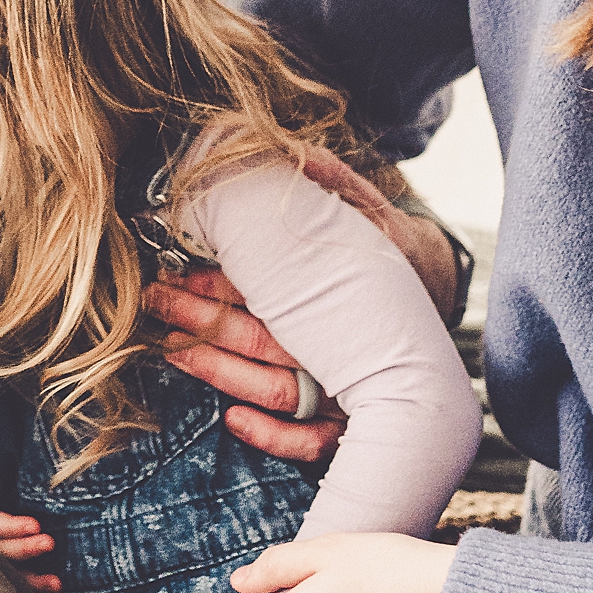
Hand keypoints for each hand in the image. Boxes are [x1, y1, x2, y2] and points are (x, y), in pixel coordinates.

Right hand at [0, 451, 59, 591]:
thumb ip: (2, 459)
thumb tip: (34, 461)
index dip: (7, 525)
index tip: (35, 524)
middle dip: (20, 549)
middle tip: (49, 543)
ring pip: (0, 570)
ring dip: (28, 578)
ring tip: (55, 582)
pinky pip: (10, 576)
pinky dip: (31, 584)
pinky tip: (52, 586)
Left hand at [143, 146, 456, 462]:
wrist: (437, 295)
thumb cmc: (387, 250)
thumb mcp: (369, 210)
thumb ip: (332, 180)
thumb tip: (291, 150)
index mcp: (337, 292)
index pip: (269, 291)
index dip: (219, 282)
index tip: (176, 268)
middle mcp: (340, 341)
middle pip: (263, 338)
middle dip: (201, 319)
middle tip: (155, 298)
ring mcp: (347, 386)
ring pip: (278, 388)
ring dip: (219, 371)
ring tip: (171, 347)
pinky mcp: (352, 422)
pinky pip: (314, 442)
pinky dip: (274, 436)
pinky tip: (234, 420)